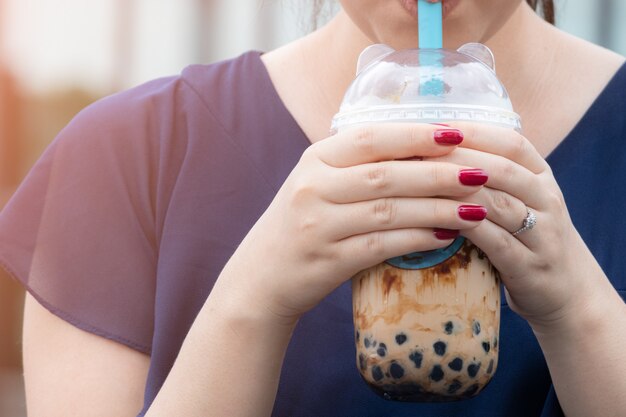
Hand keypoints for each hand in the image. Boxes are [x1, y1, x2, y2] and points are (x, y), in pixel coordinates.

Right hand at [217, 124, 488, 324]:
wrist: (261, 276)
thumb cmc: (301, 223)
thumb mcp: (317, 182)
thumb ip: (357, 164)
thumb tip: (424, 148)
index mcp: (315, 159)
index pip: (370, 137)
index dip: (415, 134)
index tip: (457, 132)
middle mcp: (313, 187)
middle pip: (386, 174)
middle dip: (438, 172)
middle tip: (480, 172)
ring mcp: (318, 224)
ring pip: (389, 211)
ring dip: (437, 208)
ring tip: (476, 207)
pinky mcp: (328, 259)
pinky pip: (382, 245)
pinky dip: (417, 239)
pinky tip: (446, 236)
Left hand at [427, 122, 608, 327]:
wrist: (571, 293)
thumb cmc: (530, 240)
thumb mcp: (521, 201)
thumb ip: (491, 177)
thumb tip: (435, 149)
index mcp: (542, 177)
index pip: (511, 142)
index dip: (473, 132)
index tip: (434, 126)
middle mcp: (547, 199)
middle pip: (501, 169)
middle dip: (456, 158)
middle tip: (415, 153)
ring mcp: (543, 234)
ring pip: (497, 203)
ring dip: (454, 191)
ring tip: (418, 184)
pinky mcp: (530, 266)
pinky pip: (495, 241)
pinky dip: (465, 229)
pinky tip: (437, 221)